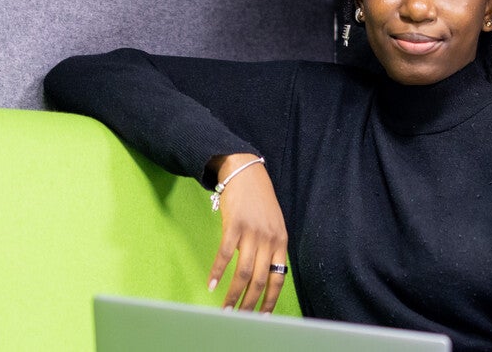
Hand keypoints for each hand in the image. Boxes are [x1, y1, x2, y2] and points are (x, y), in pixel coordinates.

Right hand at [207, 153, 288, 313]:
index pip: (278, 278)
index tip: (264, 316)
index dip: (270, 299)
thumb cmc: (259, 201)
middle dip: (251, 303)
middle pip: (260, 280)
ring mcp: (252, 233)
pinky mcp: (234, 226)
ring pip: (243, 273)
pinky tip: (210, 285)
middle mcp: (269, 240)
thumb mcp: (273, 225)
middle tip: (242, 319)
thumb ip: (270, 247)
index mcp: (281, 242)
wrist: (246, 172)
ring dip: (233, 295)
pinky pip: (225, 255)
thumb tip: (264, 273)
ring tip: (226, 309)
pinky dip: (217, 272)